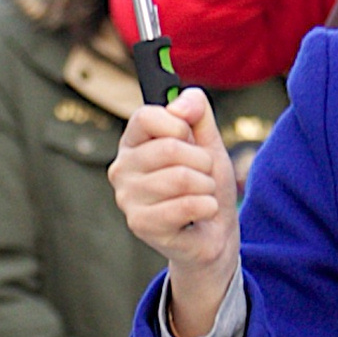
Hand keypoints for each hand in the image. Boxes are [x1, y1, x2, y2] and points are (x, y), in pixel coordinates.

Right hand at [113, 90, 239, 336]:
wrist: (215, 232)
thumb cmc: (205, 184)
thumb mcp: (208, 141)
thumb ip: (196, 112)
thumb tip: (178, 104)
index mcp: (133, 143)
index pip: (145, 117)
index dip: (178, 125)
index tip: (190, 139)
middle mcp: (122, 169)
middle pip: (169, 148)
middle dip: (202, 161)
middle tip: (204, 175)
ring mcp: (127, 198)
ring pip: (181, 178)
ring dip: (206, 187)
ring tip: (203, 195)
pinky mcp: (140, 224)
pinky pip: (186, 205)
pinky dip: (207, 206)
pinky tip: (203, 212)